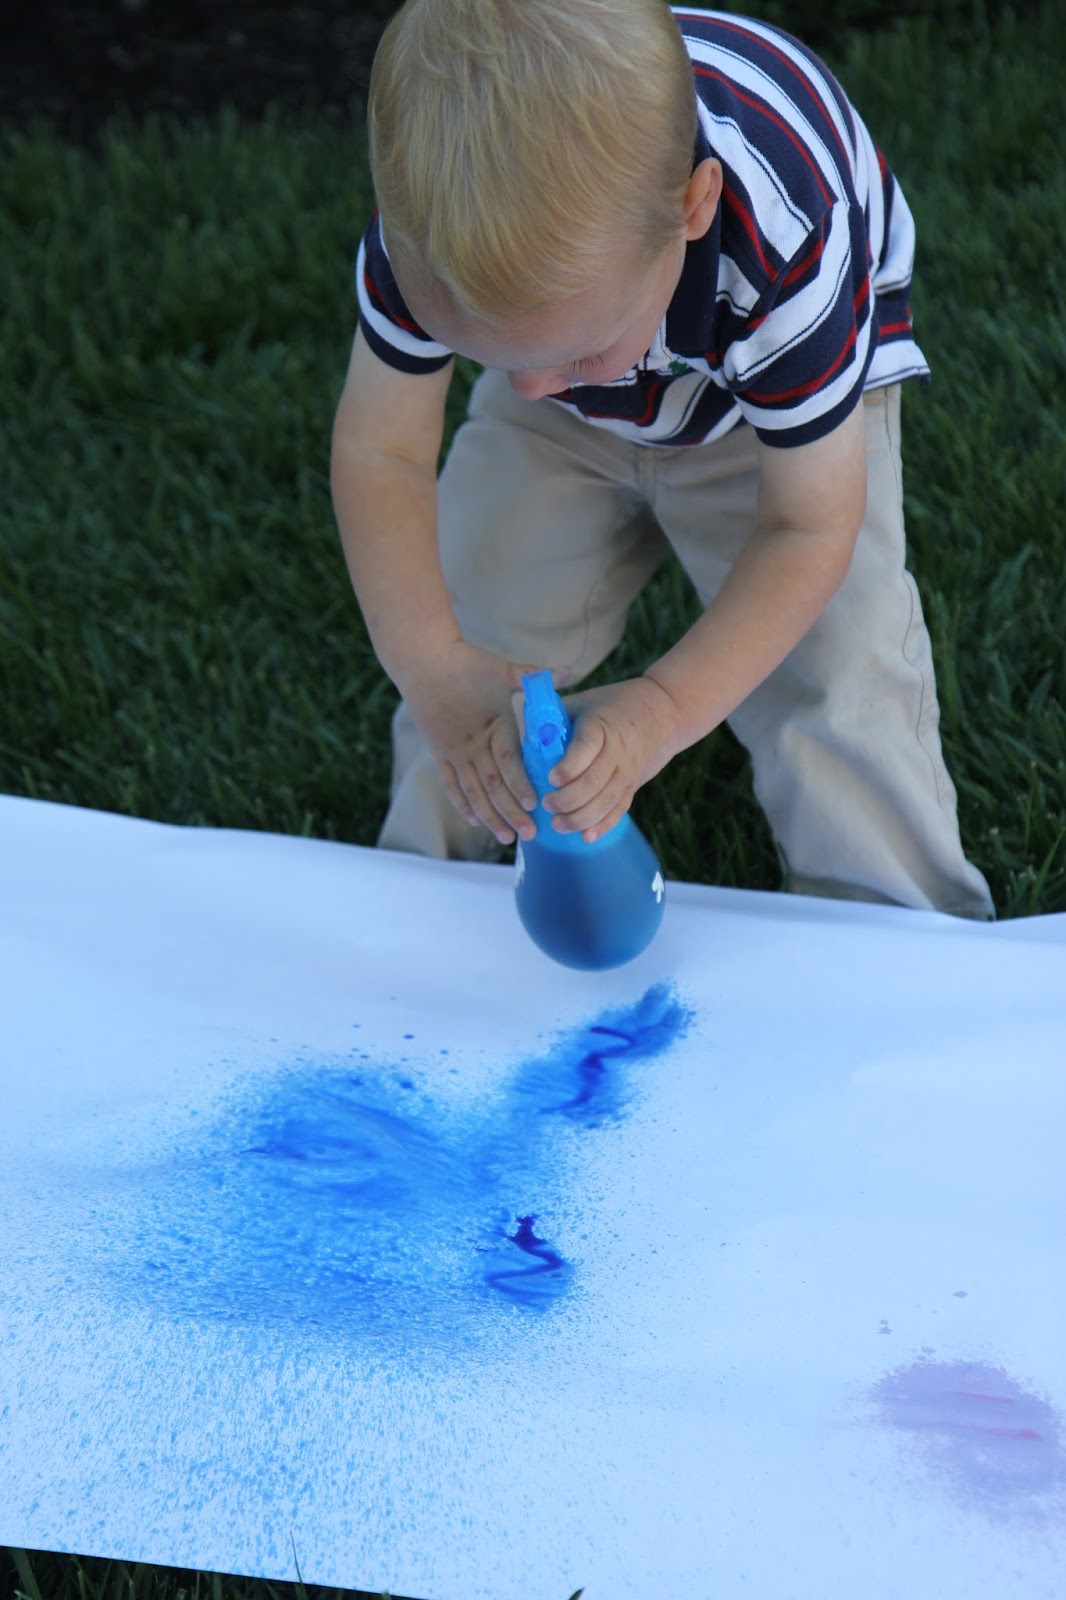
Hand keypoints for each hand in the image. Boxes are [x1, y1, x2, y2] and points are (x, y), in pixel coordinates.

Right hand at [398, 642, 547, 844]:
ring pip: (472, 791)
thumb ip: (534, 675)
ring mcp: (453, 751)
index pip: (507, 761)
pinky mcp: (439, 753)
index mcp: (493, 724)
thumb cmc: (467, 663)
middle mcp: (472, 743)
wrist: (422, 661)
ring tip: (506, 838)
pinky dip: (463, 805)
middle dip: (510, 811)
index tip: (534, 804)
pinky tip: (475, 821)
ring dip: (489, 817)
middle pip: (492, 784)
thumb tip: (570, 671)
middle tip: (529, 833)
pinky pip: (451, 785)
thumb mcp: (503, 669)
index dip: (520, 783)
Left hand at [542, 676, 681, 841]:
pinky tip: (586, 837)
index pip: (588, 747)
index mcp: (601, 725)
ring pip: (606, 800)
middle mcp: (617, 750)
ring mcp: (627, 771)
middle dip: (569, 799)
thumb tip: (520, 721)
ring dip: (581, 817)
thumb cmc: (614, 704)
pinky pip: (620, 809)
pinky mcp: (633, 785)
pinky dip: (604, 825)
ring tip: (558, 825)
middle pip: (595, 781)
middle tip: (547, 805)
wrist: (664, 711)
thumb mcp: (585, 700)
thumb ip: (554, 712)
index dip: (571, 765)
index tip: (552, 778)